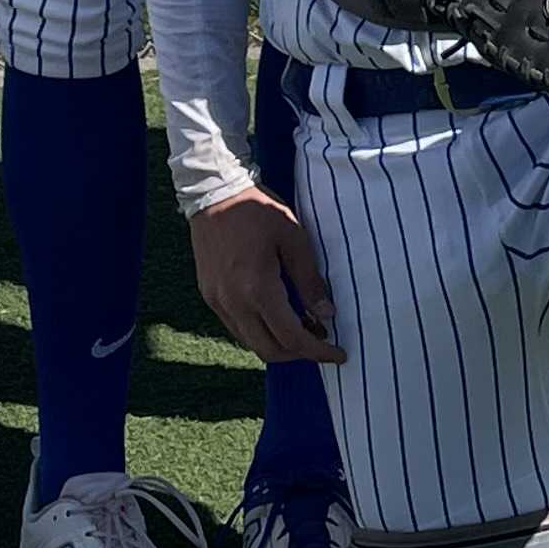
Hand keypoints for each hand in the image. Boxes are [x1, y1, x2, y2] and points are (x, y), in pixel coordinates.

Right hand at [189, 188, 343, 365]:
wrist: (212, 193)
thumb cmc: (257, 210)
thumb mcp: (293, 237)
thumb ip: (309, 279)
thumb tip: (326, 313)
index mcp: (257, 288)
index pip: (292, 337)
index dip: (318, 351)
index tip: (339, 354)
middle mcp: (234, 303)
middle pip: (269, 350)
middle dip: (299, 354)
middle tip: (322, 340)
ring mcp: (217, 302)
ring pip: (251, 342)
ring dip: (279, 344)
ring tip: (303, 326)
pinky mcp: (210, 296)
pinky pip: (237, 328)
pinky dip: (260, 331)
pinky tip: (276, 314)